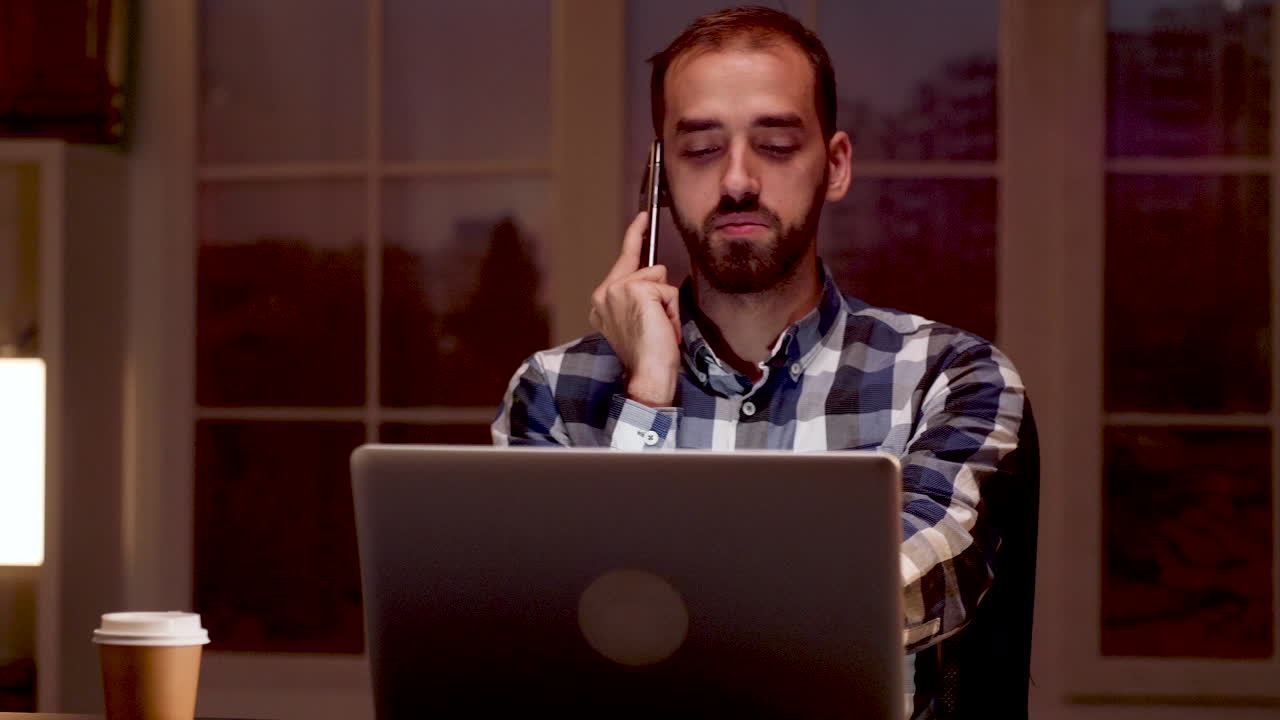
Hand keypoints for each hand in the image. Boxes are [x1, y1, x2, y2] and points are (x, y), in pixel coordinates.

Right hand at [588, 211, 681, 406]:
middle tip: (653, 280)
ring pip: (658, 278)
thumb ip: (638, 298)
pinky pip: (667, 289)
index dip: (634, 237)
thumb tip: (656, 277)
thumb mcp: (637, 322)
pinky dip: (671, 309)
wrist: (646, 373)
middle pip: (645, 268)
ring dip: (667, 304)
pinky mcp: (636, 289)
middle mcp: (604, 293)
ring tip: (659, 328)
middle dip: (657, 286)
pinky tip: (662, 327)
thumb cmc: (646, 355)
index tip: (642, 217)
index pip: (622, 262)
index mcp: (601, 302)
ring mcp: (617, 289)